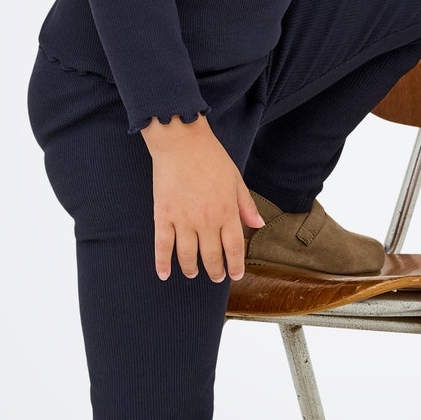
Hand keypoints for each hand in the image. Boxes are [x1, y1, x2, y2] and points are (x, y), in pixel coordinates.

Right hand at [140, 114, 264, 281]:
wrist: (182, 142)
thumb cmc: (211, 158)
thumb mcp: (236, 180)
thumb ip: (246, 205)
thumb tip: (258, 225)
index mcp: (226, 212)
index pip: (233, 248)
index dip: (235, 265)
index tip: (235, 275)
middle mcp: (206, 221)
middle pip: (211, 256)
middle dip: (215, 271)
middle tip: (215, 277)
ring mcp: (183, 220)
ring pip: (187, 256)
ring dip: (192, 269)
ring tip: (194, 274)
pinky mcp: (163, 215)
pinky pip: (162, 246)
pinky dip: (162, 263)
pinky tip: (164, 275)